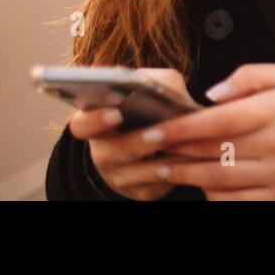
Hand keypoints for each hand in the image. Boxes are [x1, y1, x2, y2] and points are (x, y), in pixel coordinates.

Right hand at [69, 68, 201, 200]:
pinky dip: (175, 173)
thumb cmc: (150, 104)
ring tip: (182, 147)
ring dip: (161, 160)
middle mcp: (102, 151)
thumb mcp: (152, 86)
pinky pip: (156, 186)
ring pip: (136, 173)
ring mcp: (118, 175)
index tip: (116, 113)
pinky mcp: (141, 192)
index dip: (95, 120)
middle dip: (137, 142)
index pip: (82, 125)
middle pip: (111, 152)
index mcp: (95, 121)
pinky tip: (192, 160)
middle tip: (158, 133)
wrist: (158, 138)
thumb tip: (164, 90)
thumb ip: (156, 82)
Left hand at [147, 63, 274, 200]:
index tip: (156, 128)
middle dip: (177, 149)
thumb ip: (249, 76)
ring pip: (220, 179)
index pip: (222, 121)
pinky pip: (236, 202)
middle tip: (150, 144)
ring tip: (164, 165)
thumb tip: (212, 95)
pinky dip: (212, 195)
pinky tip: (198, 183)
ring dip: (186, 174)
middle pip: (215, 151)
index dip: (184, 126)